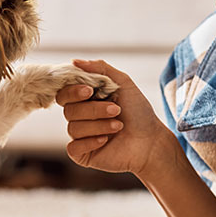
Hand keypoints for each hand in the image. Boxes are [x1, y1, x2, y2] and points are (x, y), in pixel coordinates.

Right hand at [56, 59, 178, 176]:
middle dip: (94, 110)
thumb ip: (100, 69)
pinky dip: (90, 142)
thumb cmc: (139, 113)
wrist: (151, 141)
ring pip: (73, 128)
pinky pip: (73, 147)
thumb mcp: (123, 83)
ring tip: (119, 126)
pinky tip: (106, 141)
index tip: (89, 91)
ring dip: (99, 125)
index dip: (72, 91)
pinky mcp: (82, 154)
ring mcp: (80, 136)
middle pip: (68, 110)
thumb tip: (74, 61)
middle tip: (116, 110)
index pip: (64, 93)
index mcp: (85, 100)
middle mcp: (80, 117)